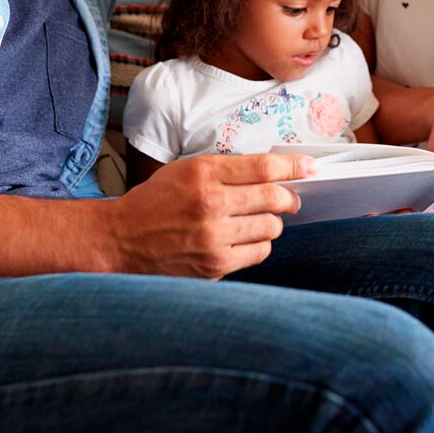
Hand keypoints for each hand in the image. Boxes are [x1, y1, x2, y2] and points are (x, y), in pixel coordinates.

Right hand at [111, 153, 317, 279]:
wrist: (121, 239)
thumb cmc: (156, 201)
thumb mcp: (187, 169)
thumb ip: (227, 169)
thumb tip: (274, 172)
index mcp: (204, 172)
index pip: (264, 167)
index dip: (295, 167)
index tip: (312, 168)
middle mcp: (210, 203)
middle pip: (274, 197)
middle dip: (289, 197)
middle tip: (289, 198)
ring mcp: (213, 237)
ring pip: (271, 227)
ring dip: (272, 222)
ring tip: (258, 220)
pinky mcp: (214, 265)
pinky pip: (259, 252)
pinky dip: (259, 244)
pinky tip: (244, 238)